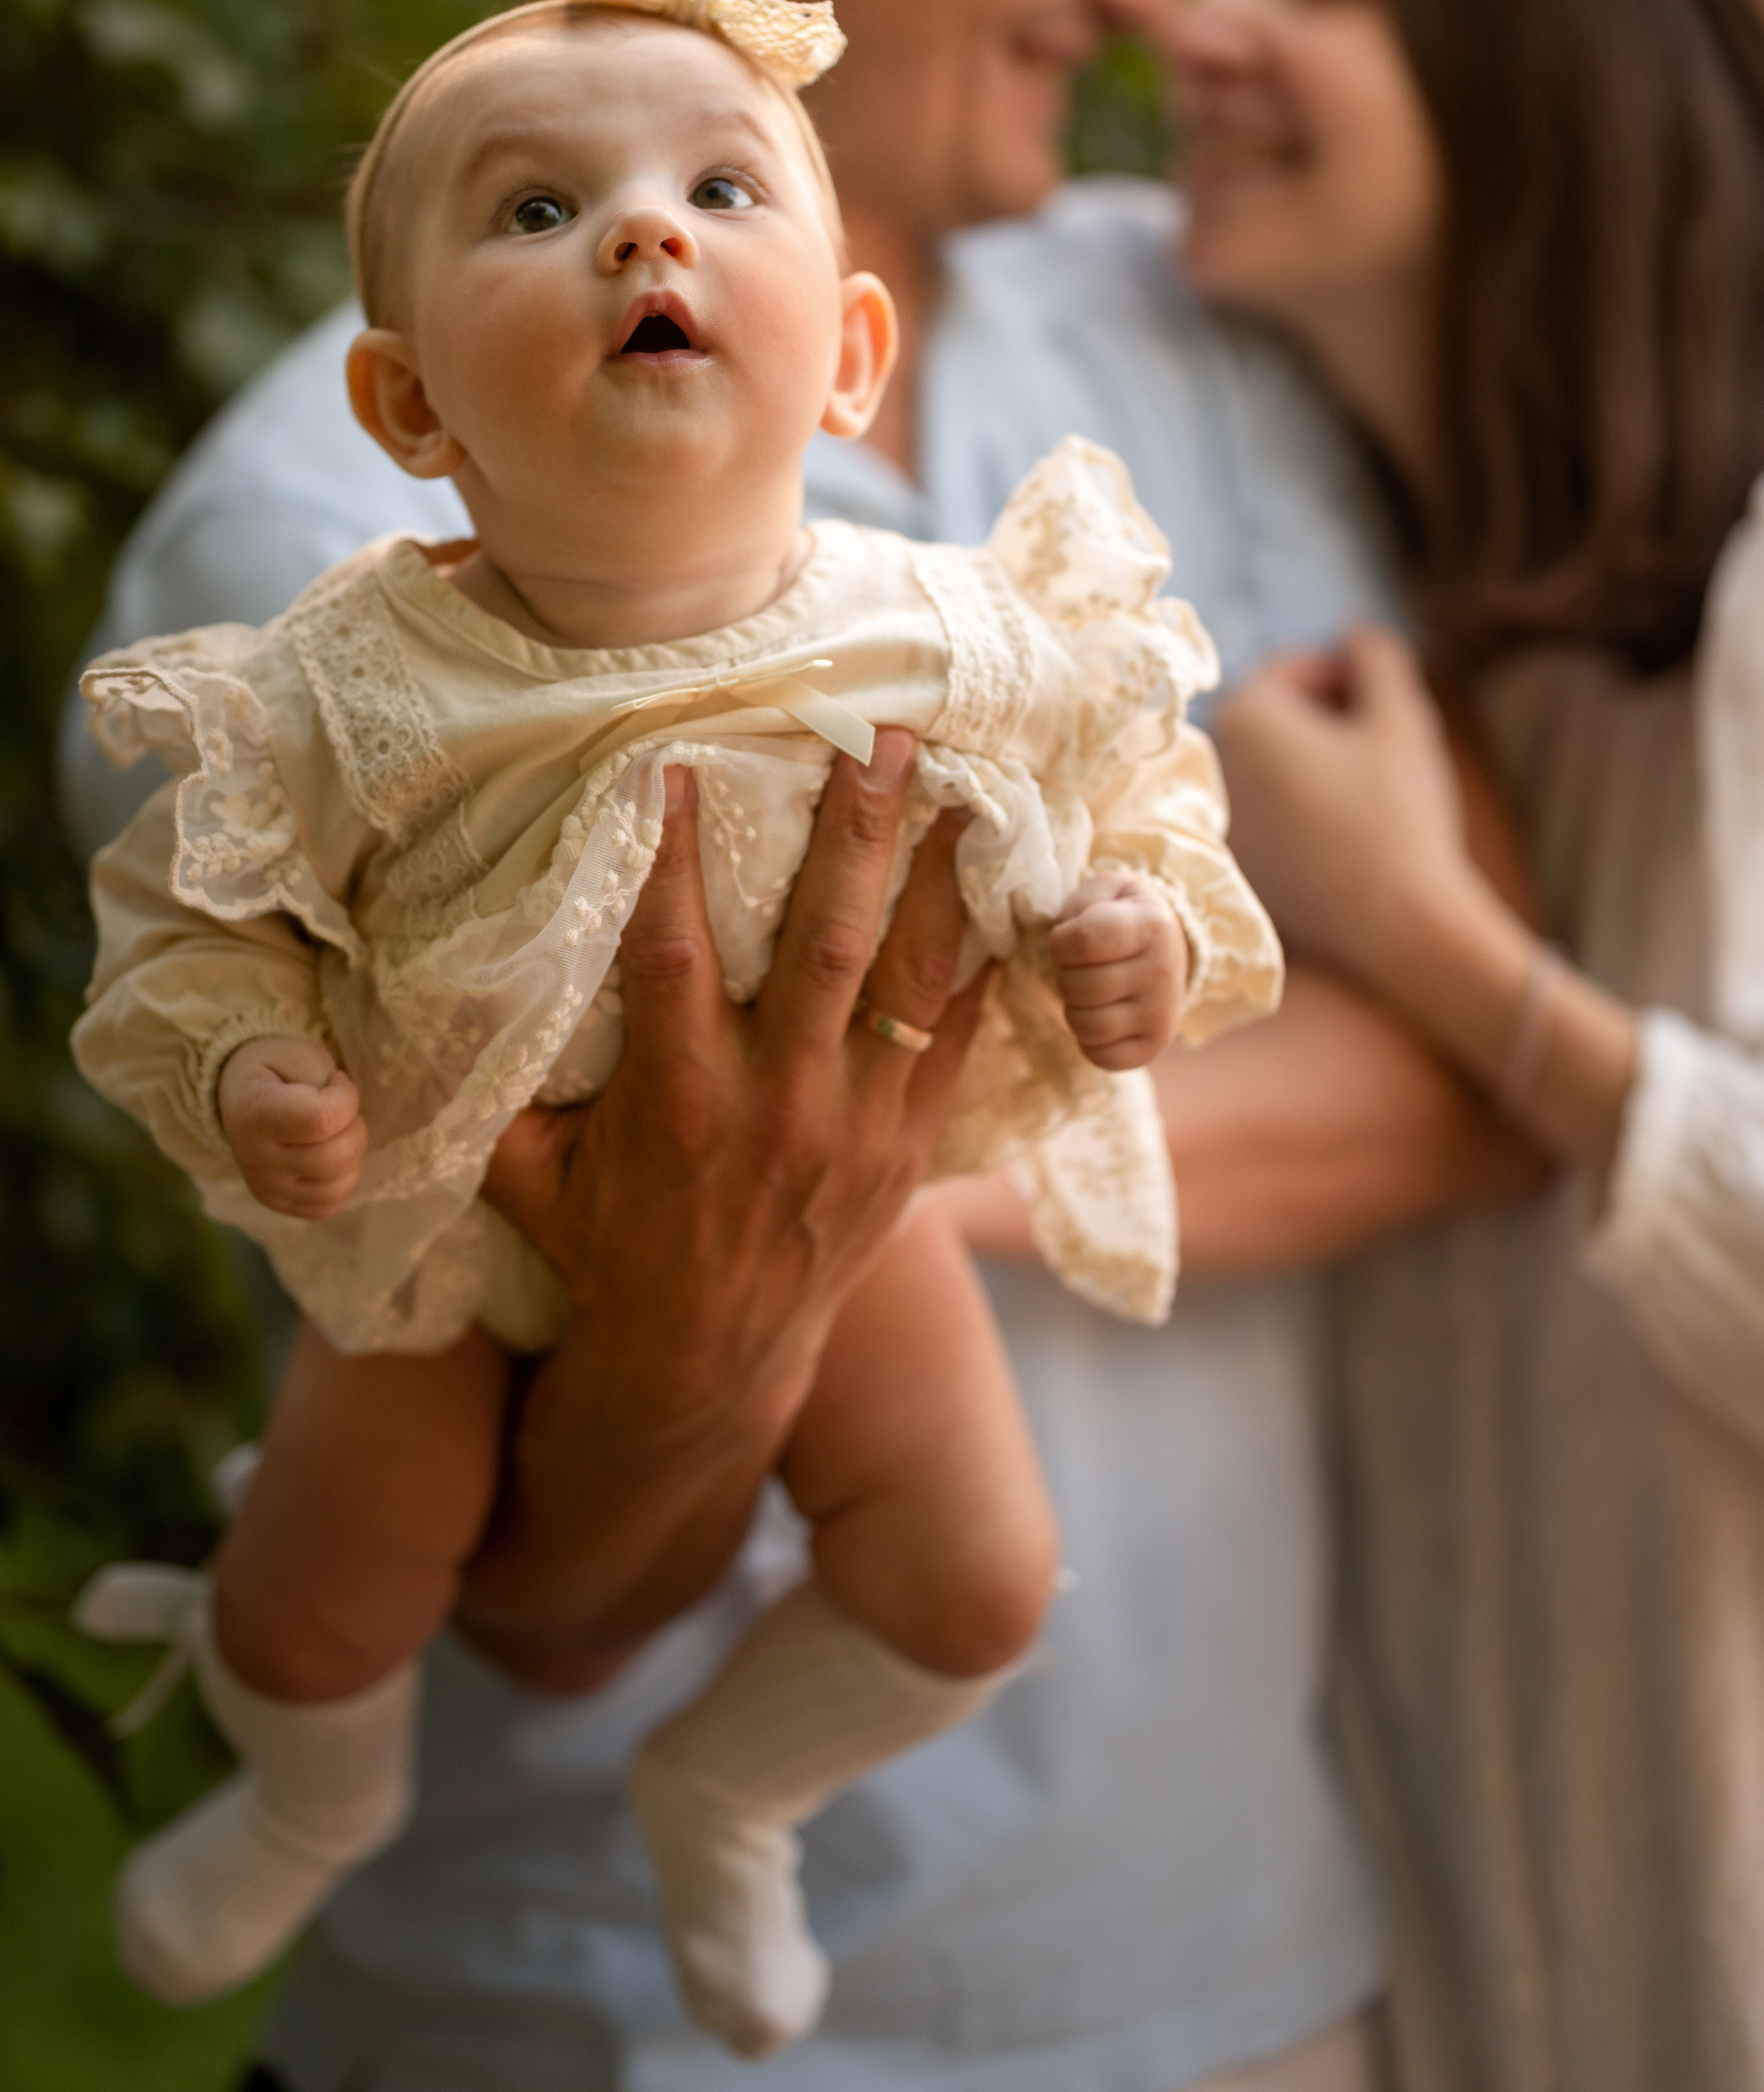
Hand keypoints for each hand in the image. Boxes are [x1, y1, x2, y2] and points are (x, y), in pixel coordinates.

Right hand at [217, 1034, 365, 1217]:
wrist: (239, 1098)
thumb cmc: (273, 1072)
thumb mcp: (294, 1053)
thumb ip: (321, 1076)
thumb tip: (341, 1112)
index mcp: (256, 1114)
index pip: (322, 1119)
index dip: (346, 1097)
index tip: (335, 1082)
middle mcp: (256, 1159)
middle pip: (336, 1157)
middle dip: (354, 1126)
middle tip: (338, 1109)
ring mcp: (267, 1188)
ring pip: (339, 1186)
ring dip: (352, 1155)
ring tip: (334, 1132)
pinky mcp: (279, 1204)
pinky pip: (331, 1205)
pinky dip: (343, 1179)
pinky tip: (330, 1156)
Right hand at [482, 728, 985, 1448]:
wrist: (709, 1358)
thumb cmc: (606, 1243)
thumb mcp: (526, 1173)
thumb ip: (496, 1079)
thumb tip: (434, 977)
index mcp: (678, 1096)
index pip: (674, 948)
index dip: (675, 851)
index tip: (681, 756)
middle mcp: (778, 1100)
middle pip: (825, 941)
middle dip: (856, 830)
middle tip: (881, 733)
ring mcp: (858, 1120)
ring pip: (913, 977)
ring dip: (939, 874)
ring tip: (970, 785)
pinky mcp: (911, 1139)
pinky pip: (959, 1033)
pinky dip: (984, 957)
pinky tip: (1002, 881)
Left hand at [1050, 872, 1188, 1070]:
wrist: (1168, 949)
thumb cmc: (1124, 916)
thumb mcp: (1108, 890)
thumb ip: (1083, 901)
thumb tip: (1070, 934)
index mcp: (1151, 925)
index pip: (1082, 942)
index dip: (1060, 942)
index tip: (1068, 939)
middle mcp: (1162, 971)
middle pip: (1079, 987)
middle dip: (1066, 975)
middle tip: (1080, 967)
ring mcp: (1161, 1014)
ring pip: (1087, 1026)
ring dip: (1074, 1008)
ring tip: (1089, 991)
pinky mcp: (1154, 1046)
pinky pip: (1102, 1058)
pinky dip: (1088, 1041)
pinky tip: (1100, 1016)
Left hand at [1216, 625, 1479, 991]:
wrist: (1396, 919)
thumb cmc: (1397, 812)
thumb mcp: (1400, 717)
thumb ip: (1376, 657)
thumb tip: (1356, 630)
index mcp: (1243, 717)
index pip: (1286, 670)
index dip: (1341, 673)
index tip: (1381, 696)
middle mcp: (1214, 766)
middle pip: (1271, 717)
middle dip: (1325, 715)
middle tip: (1381, 737)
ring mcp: (1219, 819)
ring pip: (1270, 766)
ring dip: (1314, 760)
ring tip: (1370, 783)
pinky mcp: (1238, 863)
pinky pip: (1268, 813)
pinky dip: (1302, 805)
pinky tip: (1350, 827)